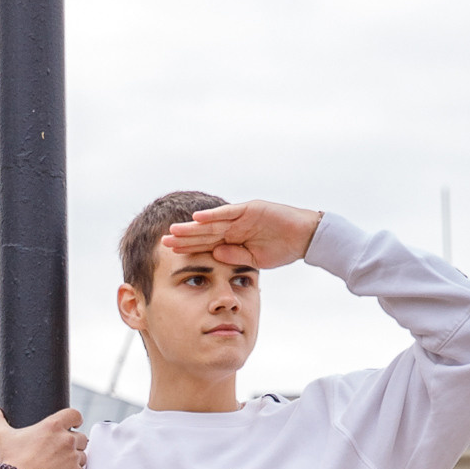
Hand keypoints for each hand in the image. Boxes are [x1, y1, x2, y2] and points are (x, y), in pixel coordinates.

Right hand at [0, 404, 87, 468]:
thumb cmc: (12, 461)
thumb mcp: (0, 437)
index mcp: (53, 426)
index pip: (75, 415)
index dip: (75, 419)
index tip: (74, 424)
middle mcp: (67, 440)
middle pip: (82, 437)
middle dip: (74, 442)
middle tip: (62, 449)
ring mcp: (73, 458)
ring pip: (83, 455)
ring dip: (76, 458)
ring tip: (62, 463)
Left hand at [164, 200, 321, 271]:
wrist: (305, 237)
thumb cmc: (283, 249)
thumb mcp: (255, 259)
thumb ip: (235, 256)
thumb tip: (214, 255)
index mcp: (234, 238)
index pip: (207, 243)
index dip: (189, 247)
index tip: (171, 252)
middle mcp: (234, 225)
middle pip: (205, 232)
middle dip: (185, 237)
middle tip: (163, 240)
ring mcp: (241, 216)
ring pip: (212, 222)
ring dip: (193, 227)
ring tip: (174, 230)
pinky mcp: (250, 209)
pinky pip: (229, 213)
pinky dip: (213, 216)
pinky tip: (197, 218)